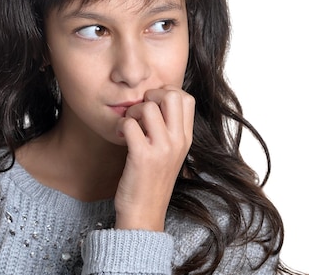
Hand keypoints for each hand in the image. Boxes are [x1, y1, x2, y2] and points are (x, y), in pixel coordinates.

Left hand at [113, 85, 194, 230]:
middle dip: (151, 95)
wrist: (144, 215)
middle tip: (141, 111)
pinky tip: (121, 137)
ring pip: (147, 107)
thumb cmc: (153, 181)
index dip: (167, 92)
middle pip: (171, 95)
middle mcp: (178, 141)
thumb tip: (158, 100)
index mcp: (186, 138)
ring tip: (130, 126)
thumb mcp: (171, 153)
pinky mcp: (142, 157)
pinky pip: (129, 124)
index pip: (186, 98)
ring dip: (133, 112)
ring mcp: (162, 149)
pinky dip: (121, 126)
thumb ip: (170, 129)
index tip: (154, 105)